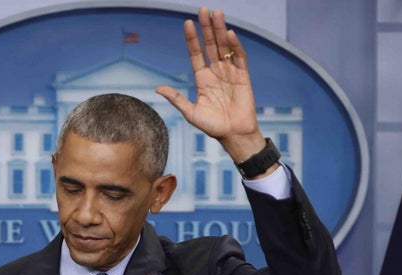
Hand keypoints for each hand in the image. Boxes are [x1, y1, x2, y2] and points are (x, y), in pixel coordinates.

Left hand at [156, 7, 264, 162]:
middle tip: (203, 9)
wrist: (233, 135)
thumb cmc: (212, 126)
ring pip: (224, 47)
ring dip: (220, 31)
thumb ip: (176, 98)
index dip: (192, 39)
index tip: (187, 23)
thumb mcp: (191, 112)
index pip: (196, 53)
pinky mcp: (243, 77)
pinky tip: (229, 35)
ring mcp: (230, 73)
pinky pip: (239, 58)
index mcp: (202, 79)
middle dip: (206, 28)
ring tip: (216, 14)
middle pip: (210, 45)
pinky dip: (235, 46)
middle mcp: (216, 72)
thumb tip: (158, 88)